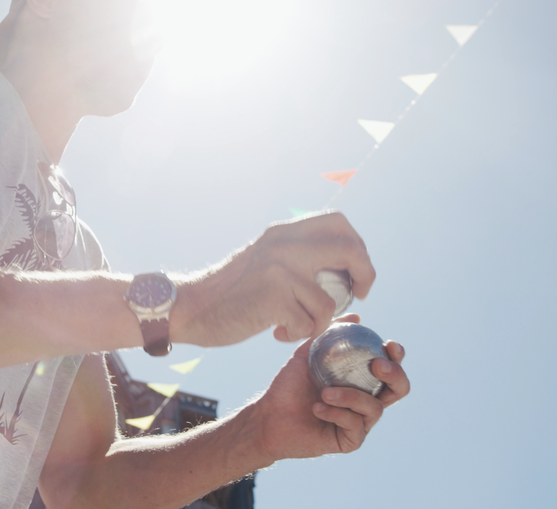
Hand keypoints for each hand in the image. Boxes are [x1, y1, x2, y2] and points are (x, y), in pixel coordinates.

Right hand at [172, 212, 374, 347]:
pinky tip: (276, 333)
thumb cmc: (228, 292)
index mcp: (282, 232)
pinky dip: (297, 335)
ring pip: (330, 300)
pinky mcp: (273, 298)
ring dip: (320, 321)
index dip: (358, 245)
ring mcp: (279, 270)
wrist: (190, 308)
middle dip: (366, 274)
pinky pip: (309, 323)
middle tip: (360, 294)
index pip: (338, 222)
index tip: (355, 271)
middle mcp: (283, 244)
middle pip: (351, 249)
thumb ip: (294, 255)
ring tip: (297, 325)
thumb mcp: (263, 259)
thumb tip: (341, 264)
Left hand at [247, 315, 409, 460]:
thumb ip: (329, 335)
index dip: (396, 357)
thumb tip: (357, 316)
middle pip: (399, 390)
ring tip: (325, 391)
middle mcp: (365, 402)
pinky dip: (336, 413)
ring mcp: (360, 422)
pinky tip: (317, 408)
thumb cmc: (289, 386)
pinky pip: (355, 425)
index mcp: (361, 381)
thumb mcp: (307, 354)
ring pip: (374, 408)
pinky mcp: (350, 441)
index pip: (390, 369)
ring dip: (351, 396)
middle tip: (377, 365)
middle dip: (395, 375)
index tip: (388, 344)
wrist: (268, 415)